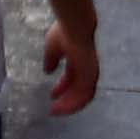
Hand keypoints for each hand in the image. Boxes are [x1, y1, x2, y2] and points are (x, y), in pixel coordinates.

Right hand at [42, 0, 101, 115]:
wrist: (75, 27)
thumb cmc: (63, 33)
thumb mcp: (53, 48)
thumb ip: (51, 60)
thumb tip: (48, 71)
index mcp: (78, 59)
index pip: (72, 77)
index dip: (62, 87)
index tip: (52, 95)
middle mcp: (86, 68)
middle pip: (78, 89)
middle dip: (66, 99)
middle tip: (54, 108)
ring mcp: (90, 73)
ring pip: (82, 96)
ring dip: (69, 105)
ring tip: (56, 111)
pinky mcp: (91, 77)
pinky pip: (84, 96)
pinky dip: (74, 104)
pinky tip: (61, 108)